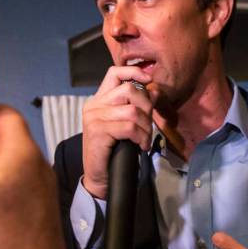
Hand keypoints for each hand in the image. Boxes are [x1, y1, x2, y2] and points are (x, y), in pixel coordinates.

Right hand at [82, 66, 153, 199]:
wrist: (100, 176)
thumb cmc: (114, 150)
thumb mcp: (126, 124)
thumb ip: (137, 106)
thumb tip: (154, 91)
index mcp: (99, 100)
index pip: (114, 73)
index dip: (133, 72)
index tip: (149, 80)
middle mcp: (94, 105)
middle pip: (129, 90)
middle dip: (146, 107)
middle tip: (148, 126)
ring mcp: (94, 118)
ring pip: (132, 111)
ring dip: (145, 127)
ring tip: (144, 139)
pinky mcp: (98, 132)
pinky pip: (129, 127)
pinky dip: (141, 137)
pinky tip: (141, 145)